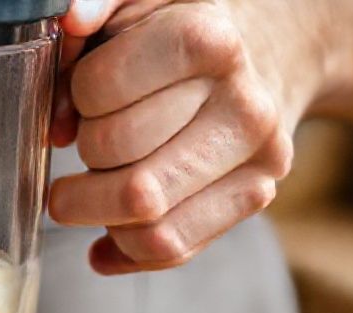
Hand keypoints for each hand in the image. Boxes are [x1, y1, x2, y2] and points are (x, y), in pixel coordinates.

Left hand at [48, 0, 328, 274]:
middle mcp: (241, 102)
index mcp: (206, 39)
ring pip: (143, 214)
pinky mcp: (255, 197)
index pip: (97, 90)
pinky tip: (106, 230)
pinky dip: (123, 248)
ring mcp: (256, 157)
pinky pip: (170, 247)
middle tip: (84, 141)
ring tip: (84, 188)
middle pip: (116, 156)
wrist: (280, 42)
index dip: (72, 98)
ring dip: (92, 208)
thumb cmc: (190, 22)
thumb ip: (101, 2)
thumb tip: (72, 21)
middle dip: (81, 153)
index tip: (80, 97)